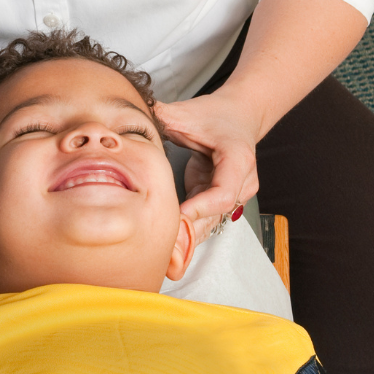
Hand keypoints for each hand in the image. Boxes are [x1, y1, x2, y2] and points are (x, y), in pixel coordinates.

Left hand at [155, 91, 260, 245]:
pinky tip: (173, 252)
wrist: (239, 115)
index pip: (222, 193)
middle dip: (190, 232)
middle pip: (216, 214)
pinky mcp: (221, 199)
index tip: (177, 215)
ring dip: (189, 239)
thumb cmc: (216, 114)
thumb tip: (130, 115)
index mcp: (238, 159)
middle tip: (166, 252)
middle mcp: (242, 182)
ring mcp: (235, 194)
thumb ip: (162, 115)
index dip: (200, 207)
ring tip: (167, 260)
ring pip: (211, 222)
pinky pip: (206, 220)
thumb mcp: (188, 113)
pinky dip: (189, 232)